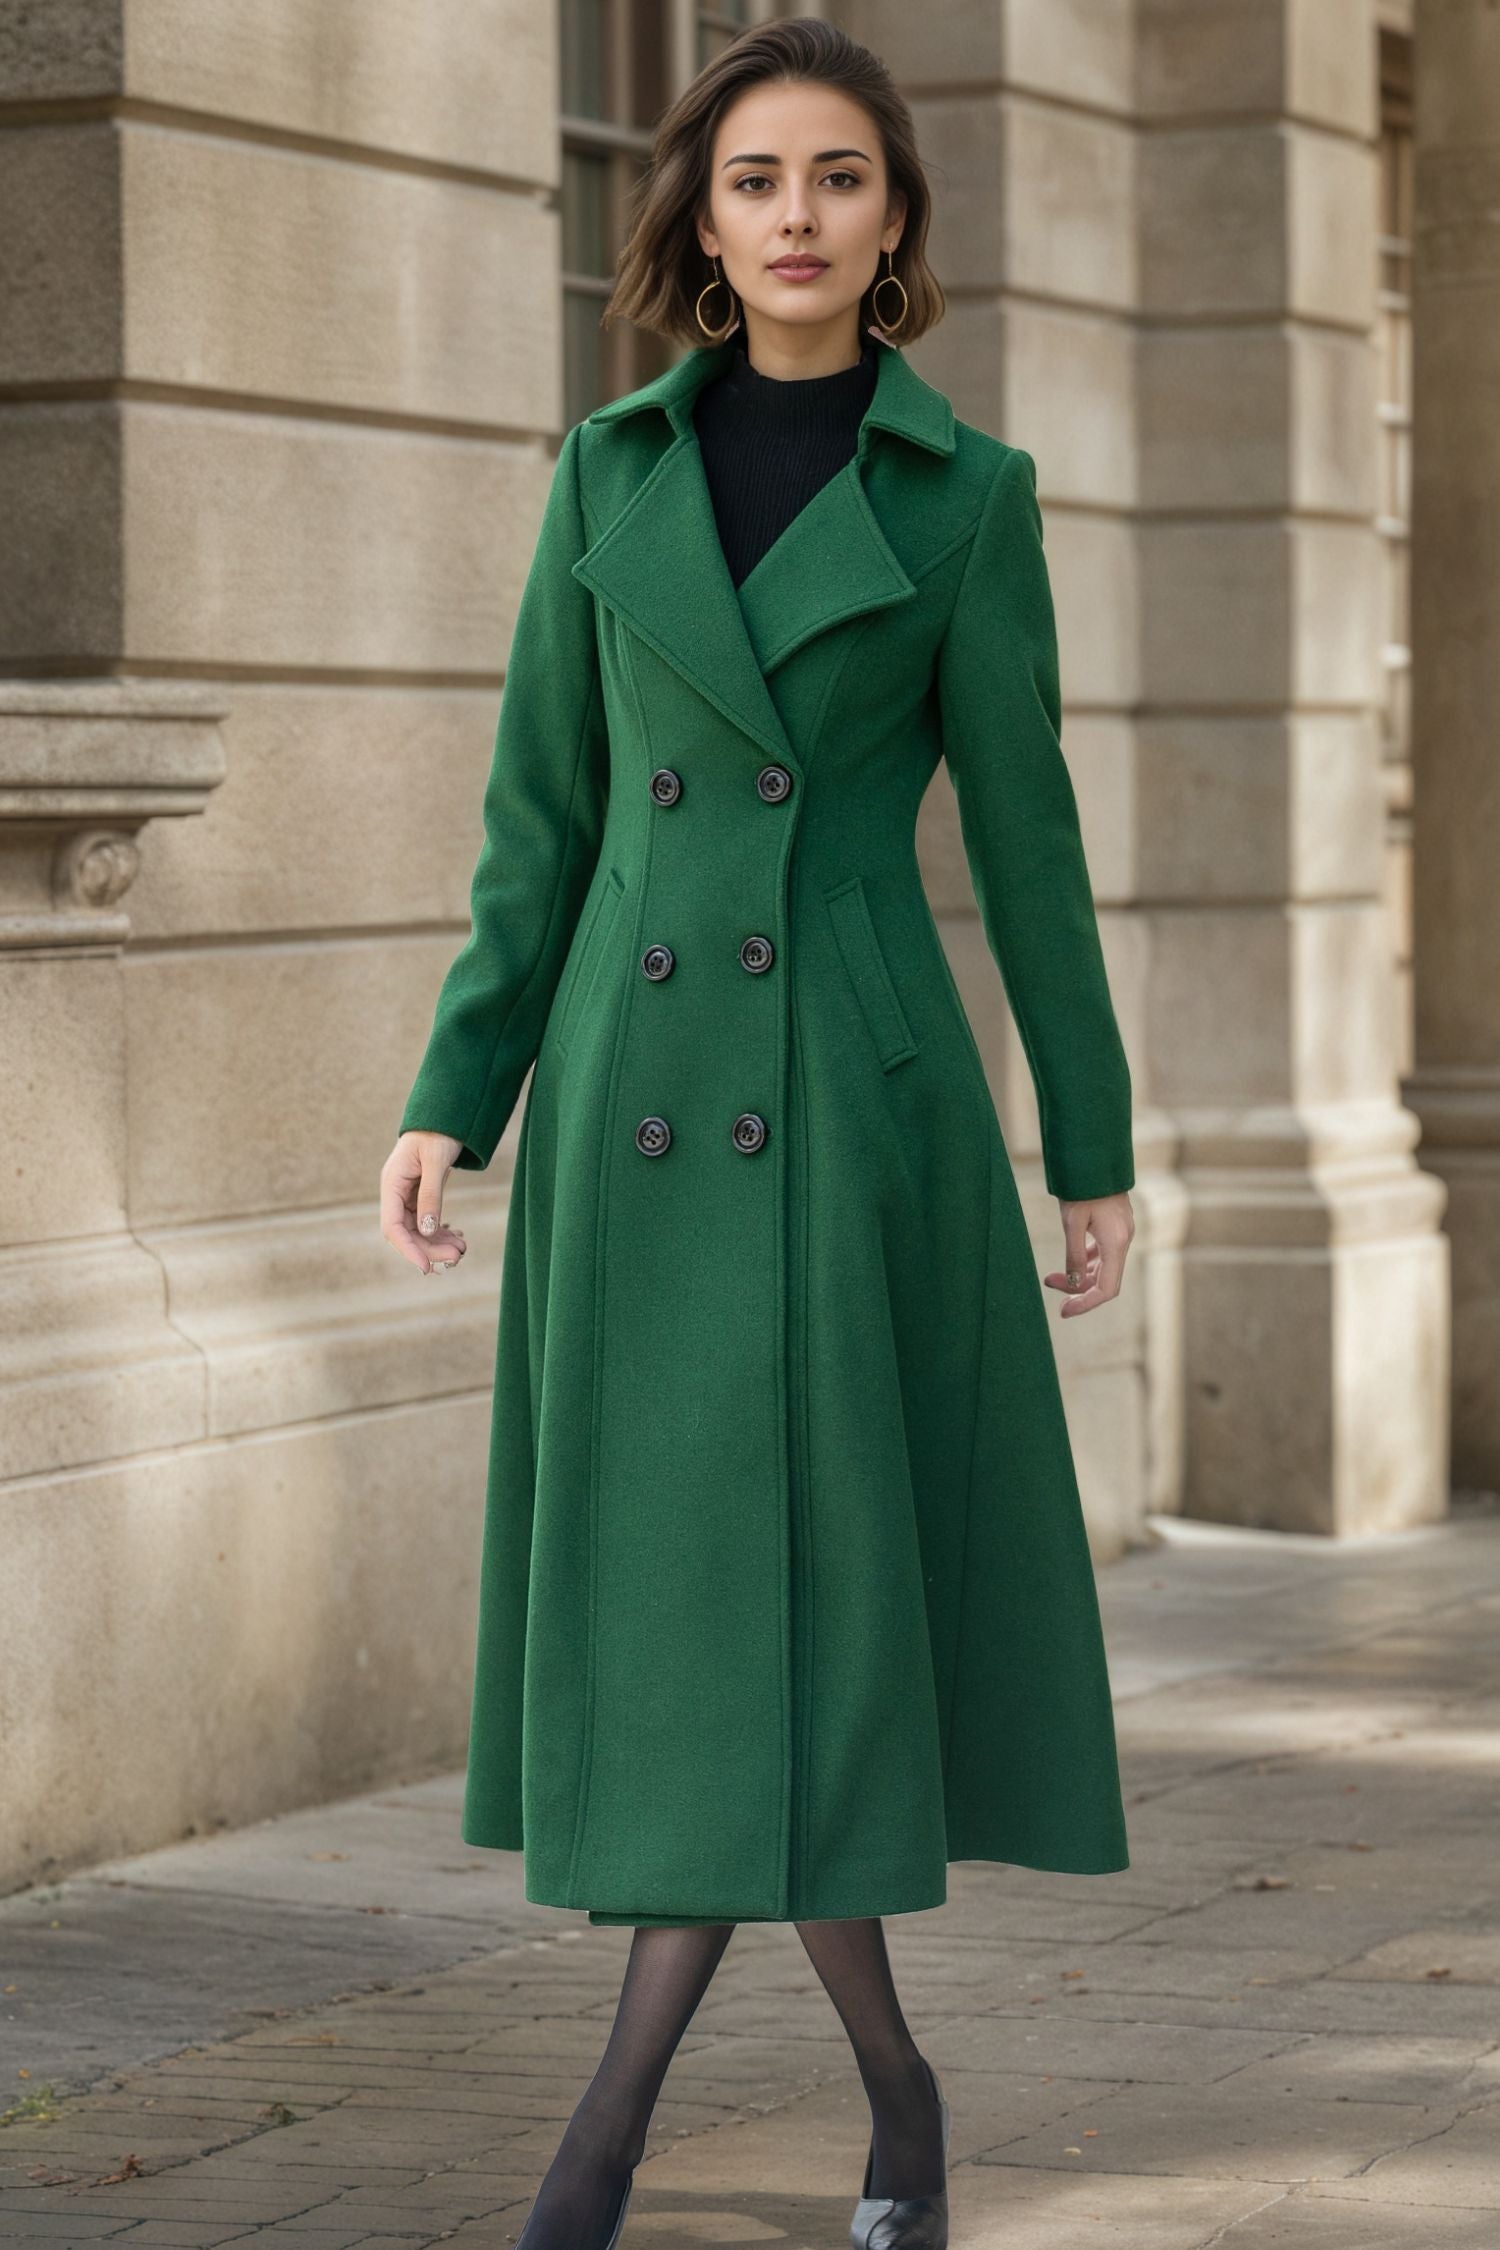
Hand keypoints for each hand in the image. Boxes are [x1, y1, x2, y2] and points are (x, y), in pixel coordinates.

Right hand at [381, 1130, 467, 1274]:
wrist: (445, 1117)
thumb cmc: (438, 1132)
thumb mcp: (436, 1161)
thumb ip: (430, 1196)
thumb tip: (428, 1231)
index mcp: (391, 1183)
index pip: (392, 1226)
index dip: (407, 1249)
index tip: (426, 1267)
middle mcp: (396, 1193)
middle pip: (406, 1233)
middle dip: (429, 1249)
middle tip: (457, 1257)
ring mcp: (407, 1196)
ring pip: (418, 1231)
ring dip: (437, 1245)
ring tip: (462, 1250)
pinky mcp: (420, 1197)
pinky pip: (427, 1223)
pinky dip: (441, 1234)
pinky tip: (458, 1239)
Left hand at [1043, 1191, 1132, 1317]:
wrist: (1094, 1156)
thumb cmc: (1081, 1186)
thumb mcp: (1072, 1222)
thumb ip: (1074, 1256)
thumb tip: (1075, 1285)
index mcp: (1116, 1243)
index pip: (1107, 1289)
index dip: (1086, 1304)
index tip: (1064, 1311)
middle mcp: (1124, 1240)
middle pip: (1104, 1280)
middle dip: (1077, 1289)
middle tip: (1048, 1286)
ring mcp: (1122, 1233)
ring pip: (1103, 1267)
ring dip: (1079, 1275)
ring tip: (1050, 1278)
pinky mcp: (1116, 1226)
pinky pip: (1103, 1253)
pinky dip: (1086, 1261)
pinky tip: (1070, 1262)